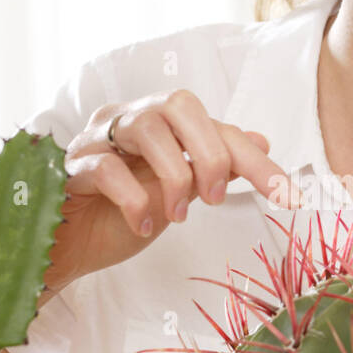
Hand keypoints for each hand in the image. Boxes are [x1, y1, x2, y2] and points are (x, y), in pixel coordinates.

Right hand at [43, 90, 298, 290]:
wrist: (64, 247)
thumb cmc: (117, 214)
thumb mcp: (177, 192)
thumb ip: (213, 164)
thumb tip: (261, 139)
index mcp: (160, 123)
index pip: (215, 125)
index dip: (255, 159)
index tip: (288, 196)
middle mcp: (129, 120)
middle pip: (180, 104)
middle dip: (210, 152)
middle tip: (216, 197)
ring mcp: (97, 140)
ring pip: (145, 127)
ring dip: (174, 174)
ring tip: (178, 214)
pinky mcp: (70, 168)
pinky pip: (106, 168)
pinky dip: (132, 199)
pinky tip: (141, 225)